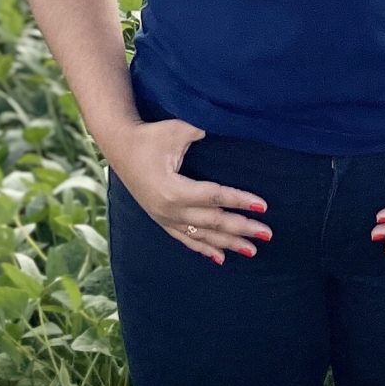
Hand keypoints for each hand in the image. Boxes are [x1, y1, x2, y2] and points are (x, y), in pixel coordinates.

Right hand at [109, 118, 270, 265]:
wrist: (118, 145)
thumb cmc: (149, 136)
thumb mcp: (177, 130)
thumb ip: (202, 132)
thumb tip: (231, 127)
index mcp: (173, 190)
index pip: (215, 197)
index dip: (240, 201)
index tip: (263, 206)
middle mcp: (169, 209)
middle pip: (212, 221)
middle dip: (241, 228)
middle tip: (267, 234)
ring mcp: (164, 217)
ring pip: (201, 235)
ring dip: (227, 243)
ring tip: (251, 250)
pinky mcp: (160, 219)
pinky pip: (185, 239)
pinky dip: (204, 248)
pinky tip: (220, 258)